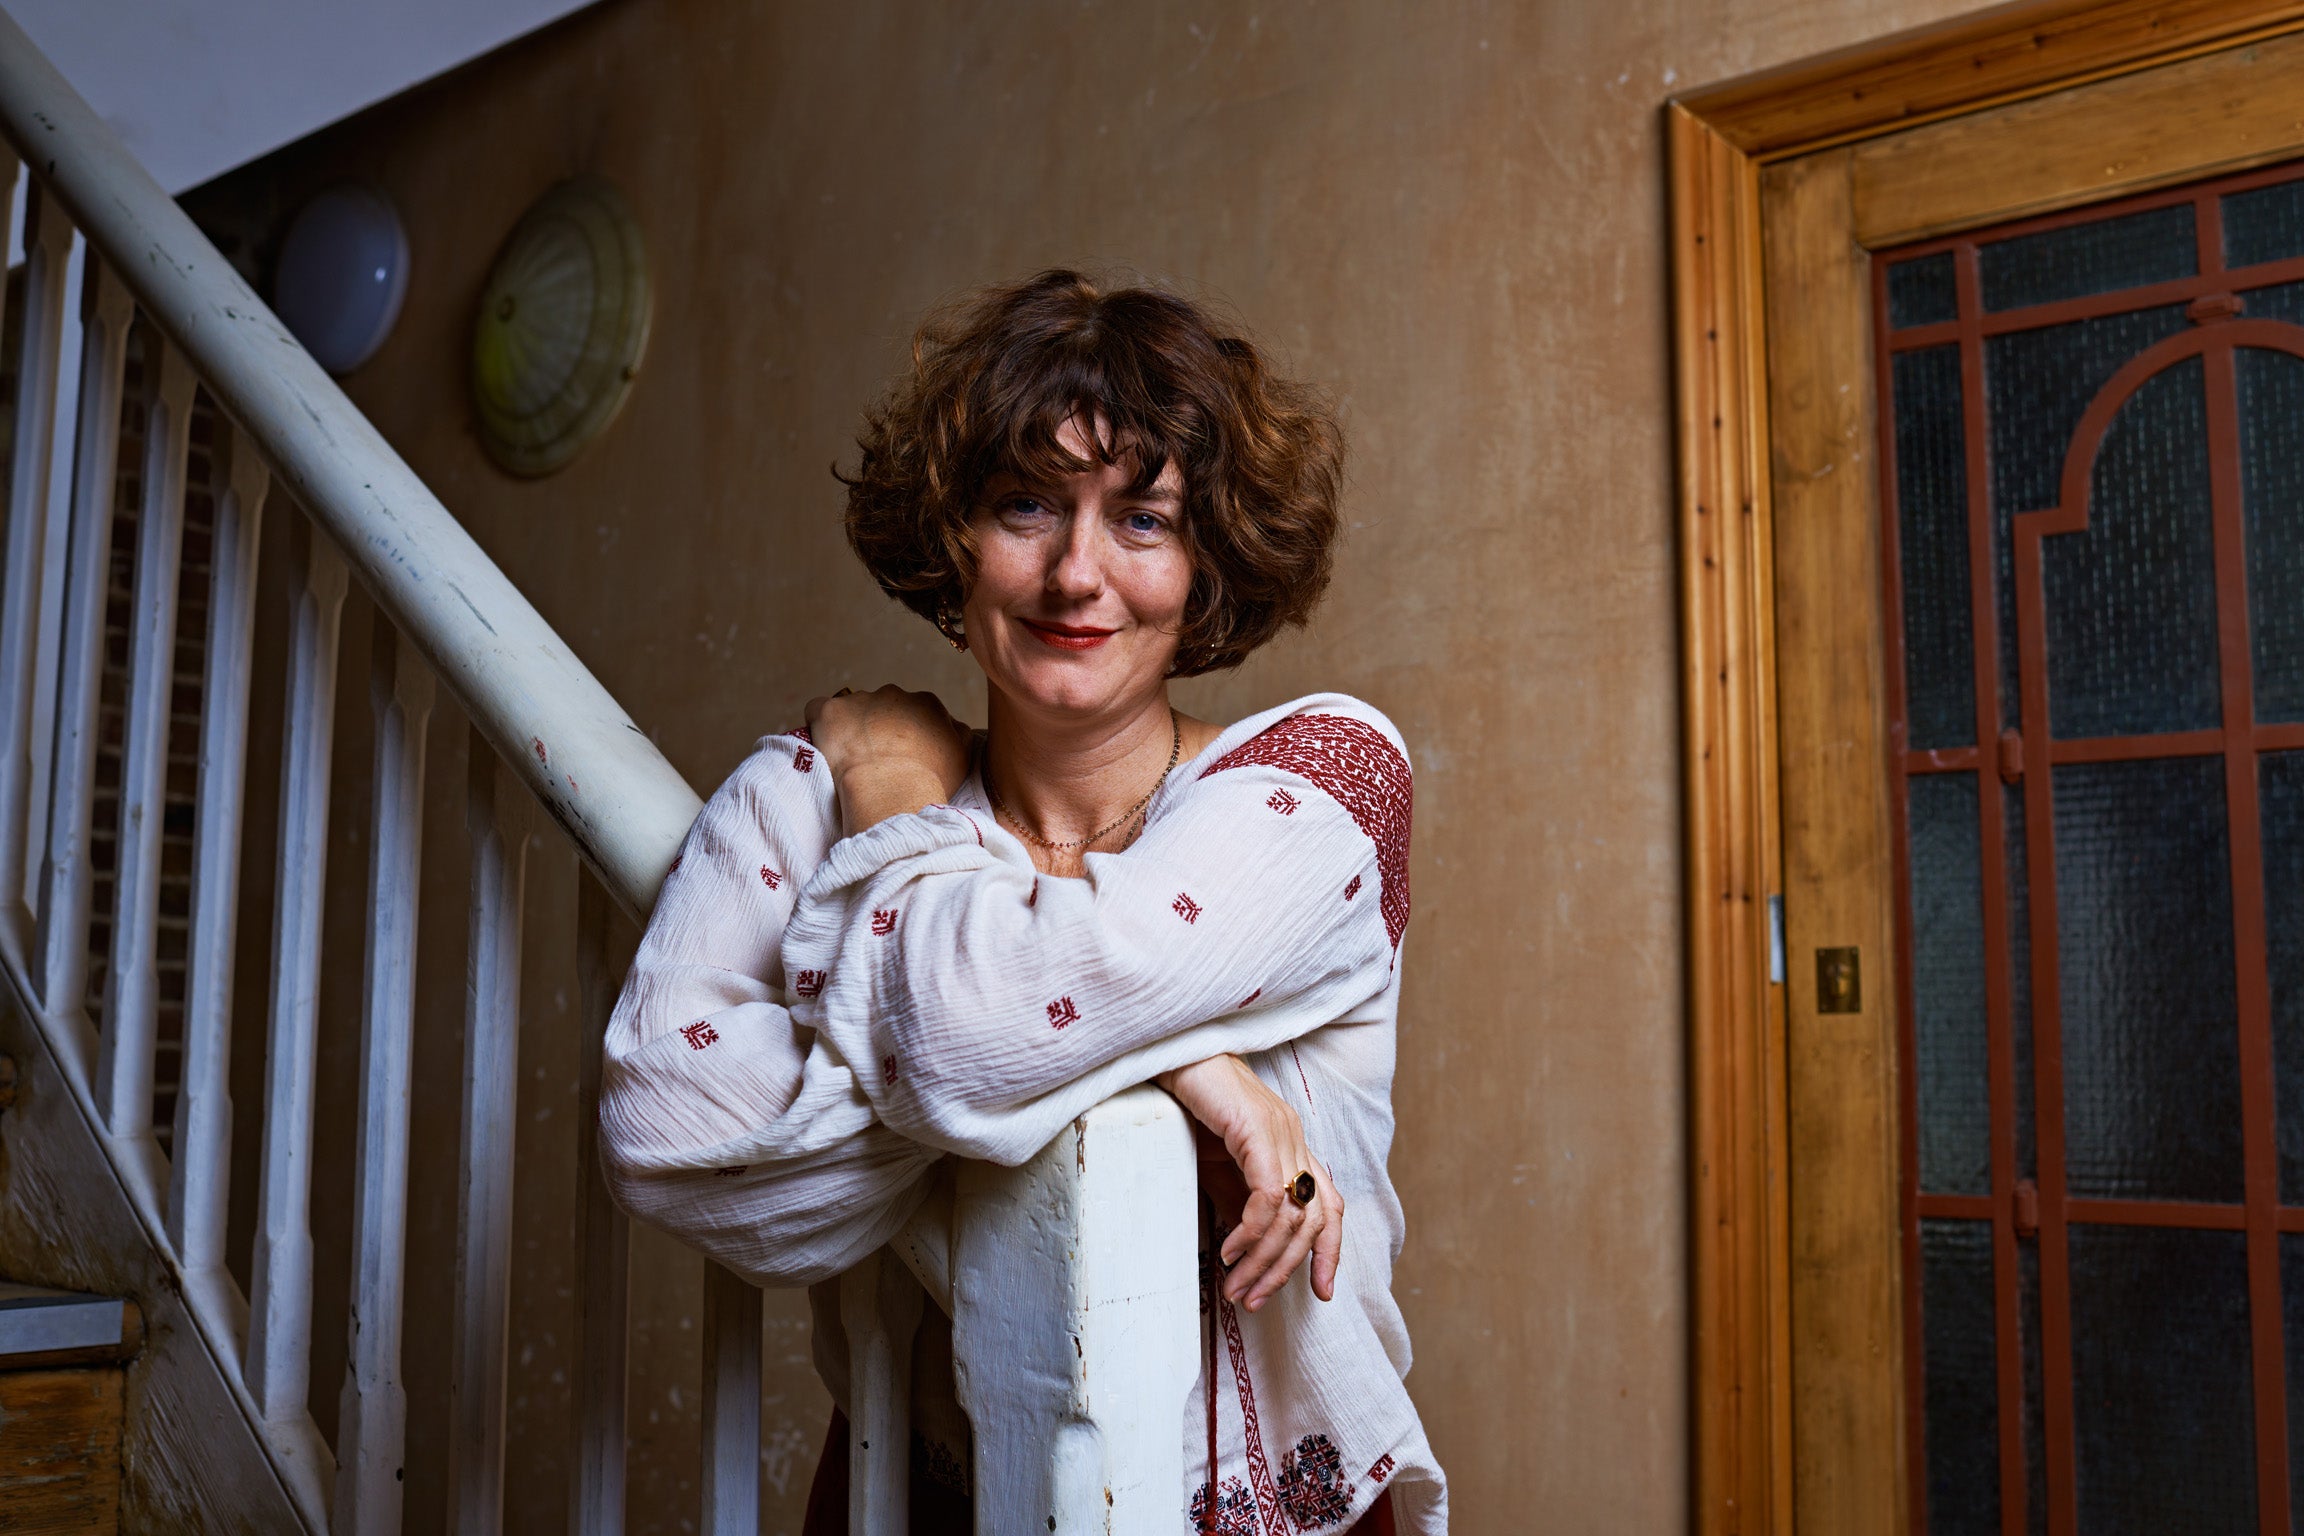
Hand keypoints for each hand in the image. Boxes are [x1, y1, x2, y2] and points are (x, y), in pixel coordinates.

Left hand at [804, 685, 973, 833]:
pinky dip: (819, 724)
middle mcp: (894, 693)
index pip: (914, 711)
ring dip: (850, 728)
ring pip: (851, 709)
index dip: (905, 733)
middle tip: (875, 760)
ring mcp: (859, 699)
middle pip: (882, 707)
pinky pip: (818, 709)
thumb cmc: (927, 784)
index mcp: (927, 703)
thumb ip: (959, 735)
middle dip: (877, 728)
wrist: (891, 793)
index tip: (900, 754)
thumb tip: (954, 726)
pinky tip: (823, 745)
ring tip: (849, 759)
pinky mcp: (829, 710)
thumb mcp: (962, 759)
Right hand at [1157, 1053, 1342, 1308]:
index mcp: (1292, 1145)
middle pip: (1314, 1220)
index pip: (1330, 1205)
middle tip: (1254, 1300)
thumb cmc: (1190, 1102)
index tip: (1320, 1292)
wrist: (1171, 1056)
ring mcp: (1281, 1132)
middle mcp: (1295, 1138)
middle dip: (1286, 1270)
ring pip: (1292, 1215)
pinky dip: (1251, 1231)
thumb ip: (1236, 1197)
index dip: (1330, 1251)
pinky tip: (1230, 1249)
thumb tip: (1246, 1245)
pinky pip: (1267, 1196)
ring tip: (1237, 1286)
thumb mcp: (1216, 1163)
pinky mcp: (1257, 1130)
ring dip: (1265, 1261)